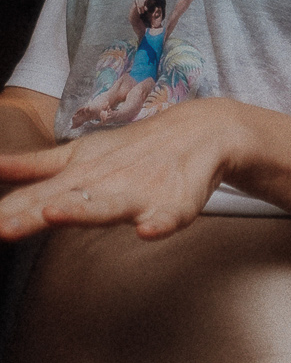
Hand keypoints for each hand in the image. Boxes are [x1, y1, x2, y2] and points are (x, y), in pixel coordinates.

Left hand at [0, 95, 249, 240]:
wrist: (199, 131)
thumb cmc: (133, 149)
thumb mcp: (78, 155)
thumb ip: (33, 167)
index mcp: (76, 176)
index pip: (33, 195)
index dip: (8, 210)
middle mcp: (102, 184)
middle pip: (62, 200)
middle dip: (31, 213)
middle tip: (3, 226)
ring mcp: (137, 194)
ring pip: (108, 206)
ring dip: (83, 210)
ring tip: (56, 212)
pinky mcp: (173, 204)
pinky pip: (167, 217)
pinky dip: (158, 224)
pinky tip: (148, 231)